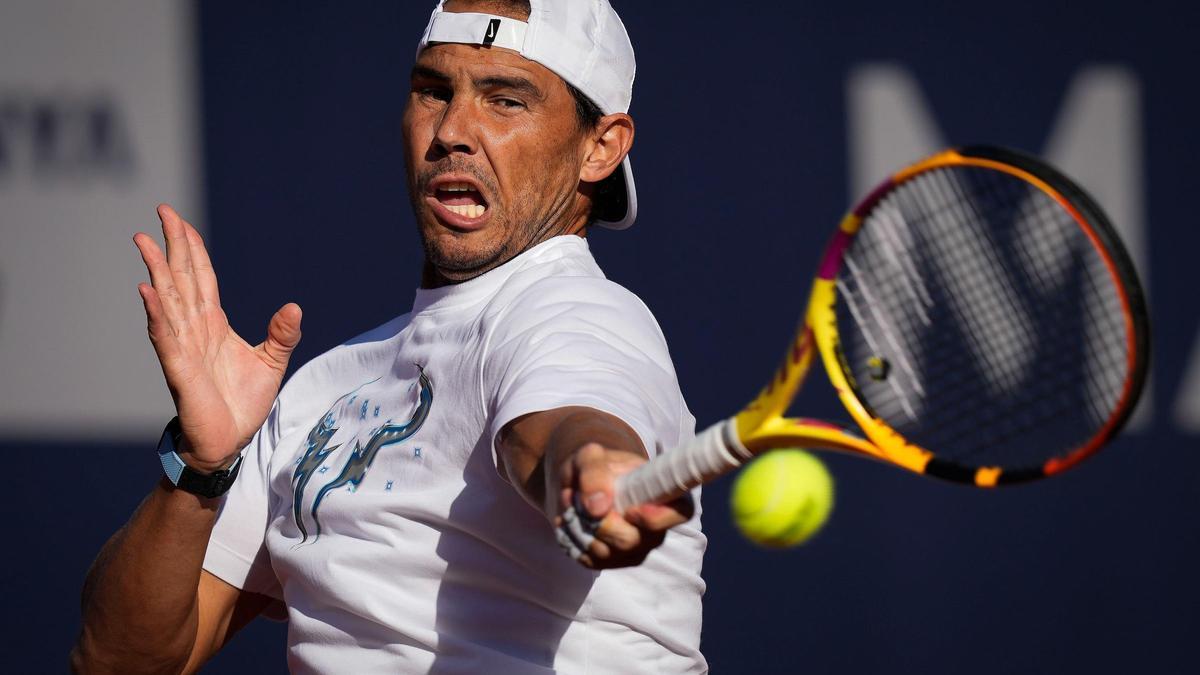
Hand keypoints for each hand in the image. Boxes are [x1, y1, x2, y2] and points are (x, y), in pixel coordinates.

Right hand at [134, 204, 301, 471]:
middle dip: (172, 245)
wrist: (229, 441)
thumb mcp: (271, 362)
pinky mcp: (179, 369)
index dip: (192, 249)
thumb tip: (295, 306)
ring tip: (144, 241)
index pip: (201, 278)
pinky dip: (157, 314)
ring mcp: (183, 347)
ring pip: (168, 300)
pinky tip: (147, 291)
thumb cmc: (242, 403)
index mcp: (214, 324)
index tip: (180, 222)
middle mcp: (194, 329)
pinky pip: (165, 337)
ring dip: (157, 271)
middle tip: (160, 211)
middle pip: (181, 279)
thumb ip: (282, 334)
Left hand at [554, 443, 693, 568]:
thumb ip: (594, 473)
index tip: (630, 511)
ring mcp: (636, 549)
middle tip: (576, 498)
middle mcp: (656, 529)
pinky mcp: (613, 561)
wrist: (582, 482)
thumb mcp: (590, 457)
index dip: (657, 518)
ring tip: (570, 503)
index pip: (679, 513)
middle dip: (599, 523)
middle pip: (631, 542)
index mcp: (665, 495)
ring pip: (606, 554)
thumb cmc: (596, 465)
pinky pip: (590, 561)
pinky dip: (572, 540)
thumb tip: (597, 508)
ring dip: (579, 529)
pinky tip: (570, 520)